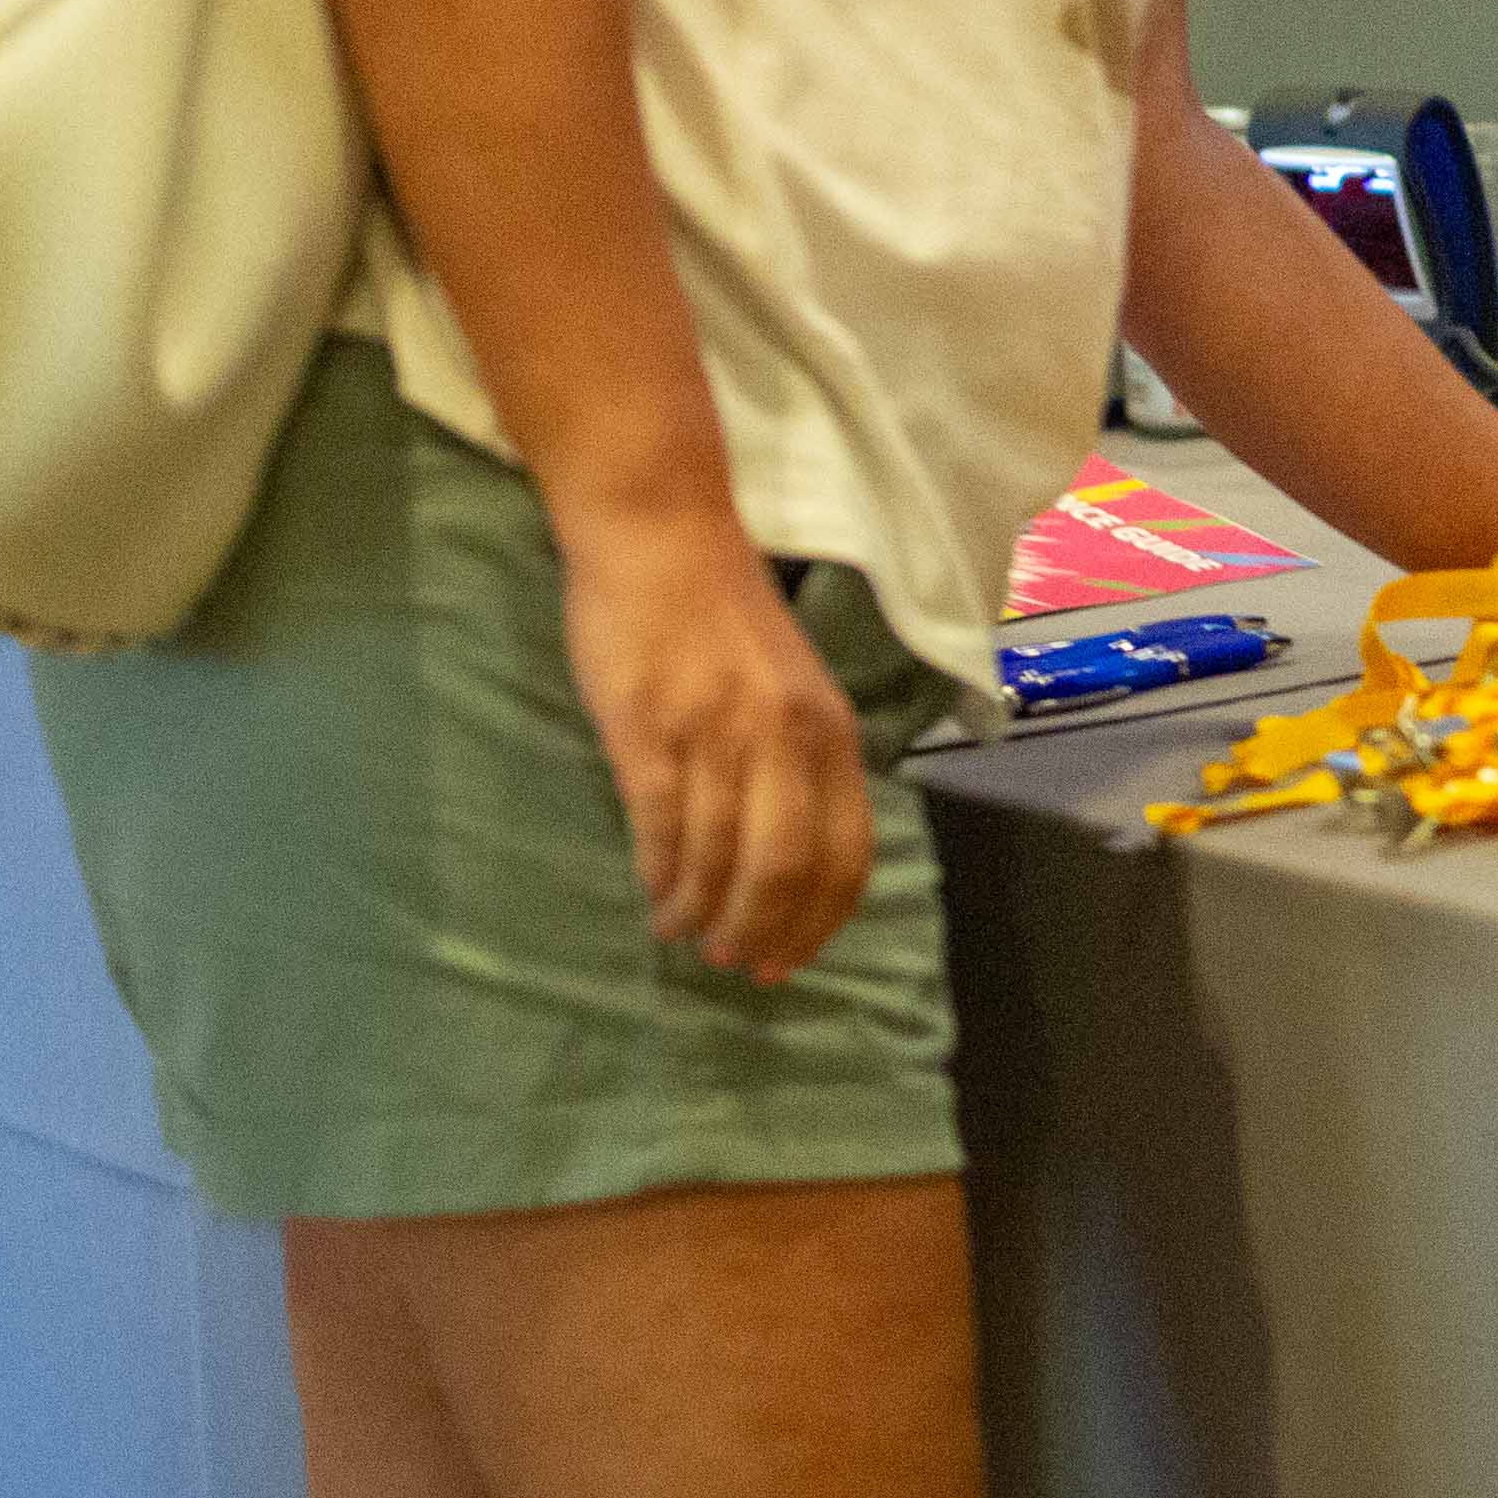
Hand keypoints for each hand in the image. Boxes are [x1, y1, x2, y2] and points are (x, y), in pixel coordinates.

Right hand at [558, 517, 875, 983]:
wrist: (660, 535)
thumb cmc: (720, 615)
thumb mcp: (791, 688)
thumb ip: (797, 761)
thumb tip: (786, 860)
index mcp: (831, 730)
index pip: (847, 852)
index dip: (818, 920)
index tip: (787, 962)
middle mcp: (786, 736)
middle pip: (786, 868)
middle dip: (759, 930)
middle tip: (730, 962)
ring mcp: (718, 732)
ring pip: (720, 856)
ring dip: (700, 910)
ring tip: (681, 933)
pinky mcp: (650, 728)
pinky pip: (660, 826)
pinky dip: (660, 875)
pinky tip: (655, 897)